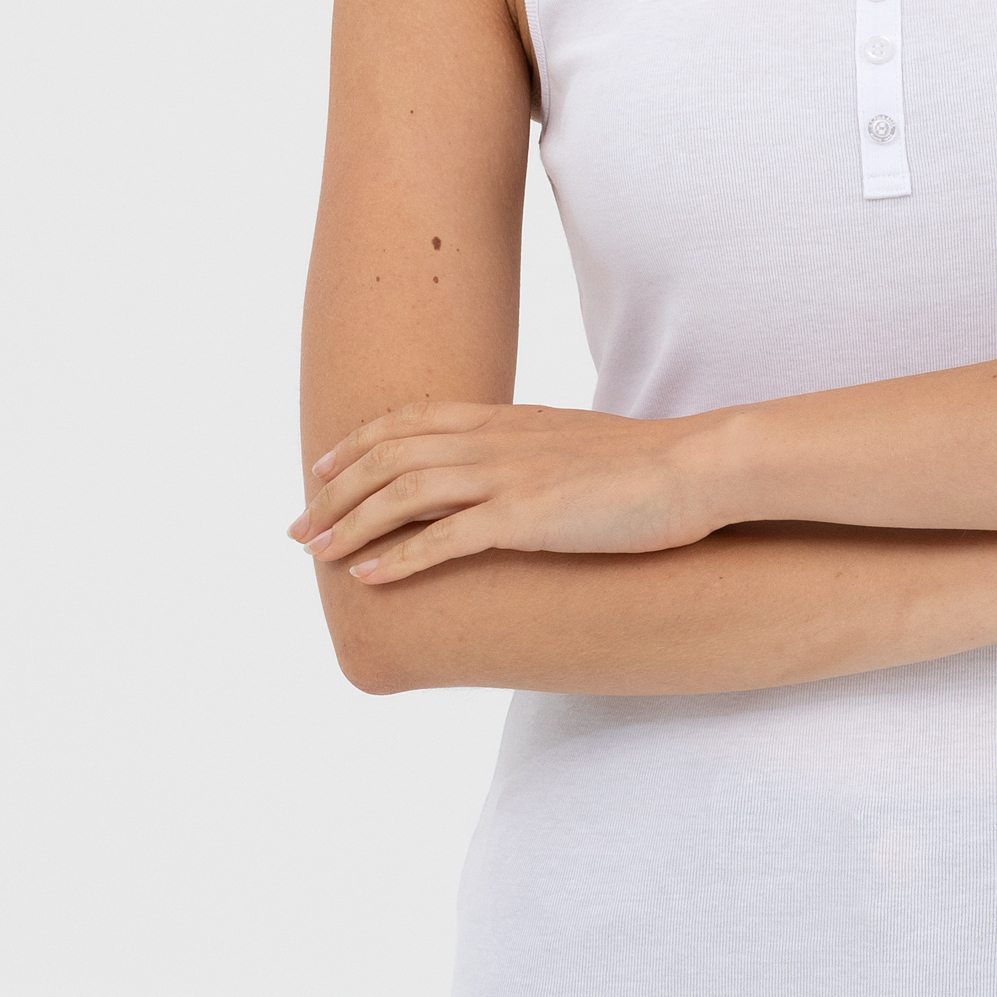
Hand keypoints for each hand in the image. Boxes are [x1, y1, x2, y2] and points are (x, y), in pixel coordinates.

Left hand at [290, 399, 723, 584]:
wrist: (697, 468)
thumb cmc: (651, 465)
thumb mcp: (579, 446)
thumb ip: (536, 454)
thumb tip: (518, 476)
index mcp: (508, 420)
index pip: (411, 422)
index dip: (358, 446)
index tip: (323, 470)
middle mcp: (497, 440)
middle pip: (391, 455)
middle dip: (336, 492)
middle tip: (299, 526)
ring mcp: (509, 477)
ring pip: (404, 492)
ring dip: (351, 523)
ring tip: (316, 553)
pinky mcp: (527, 518)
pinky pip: (445, 538)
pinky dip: (398, 557)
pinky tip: (367, 576)